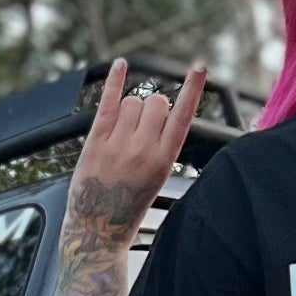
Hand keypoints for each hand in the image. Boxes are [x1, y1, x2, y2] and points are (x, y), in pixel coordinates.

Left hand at [70, 57, 207, 232]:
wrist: (98, 230)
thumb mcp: (157, 178)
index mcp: (164, 160)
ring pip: (131, 102)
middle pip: (155, 102)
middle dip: (152, 107)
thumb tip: (160, 108)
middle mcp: (143, 150)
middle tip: (141, 128)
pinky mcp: (95, 143)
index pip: (184, 116)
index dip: (193, 89)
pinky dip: (114, 81)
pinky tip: (120, 65)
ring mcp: (117, 146)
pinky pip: (107, 104)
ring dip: (130, 109)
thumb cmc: (128, 204)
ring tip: (122, 133)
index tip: (200, 67)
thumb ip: (161, 144)